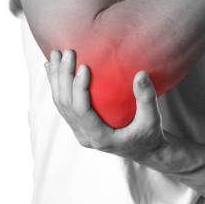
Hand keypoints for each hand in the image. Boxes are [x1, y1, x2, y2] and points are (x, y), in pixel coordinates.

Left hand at [44, 49, 165, 159]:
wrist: (144, 151)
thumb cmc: (150, 135)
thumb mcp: (152, 119)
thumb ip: (146, 99)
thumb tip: (141, 74)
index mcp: (100, 137)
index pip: (82, 112)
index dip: (79, 89)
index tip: (84, 66)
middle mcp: (85, 136)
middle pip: (66, 105)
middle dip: (63, 77)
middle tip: (68, 53)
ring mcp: (80, 131)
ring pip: (60, 104)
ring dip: (56, 78)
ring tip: (55, 55)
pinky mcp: (79, 125)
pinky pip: (63, 104)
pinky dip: (57, 85)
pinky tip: (51, 68)